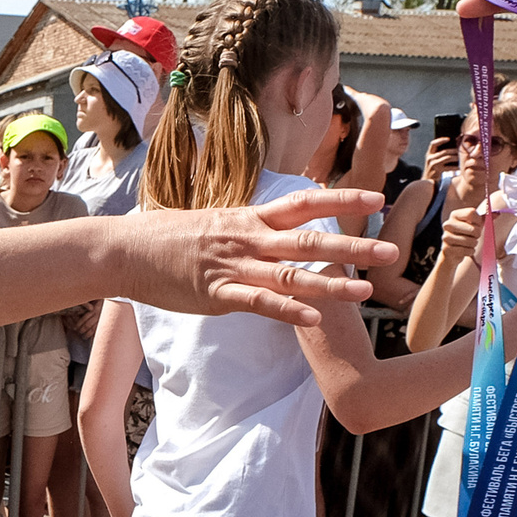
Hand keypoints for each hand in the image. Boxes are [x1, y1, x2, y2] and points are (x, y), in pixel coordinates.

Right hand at [120, 189, 394, 325]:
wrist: (125, 250)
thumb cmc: (167, 238)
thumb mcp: (215, 223)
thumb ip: (249, 227)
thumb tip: (275, 227)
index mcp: (249, 218)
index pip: (304, 203)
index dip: (341, 198)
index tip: (377, 196)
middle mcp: (248, 238)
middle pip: (309, 239)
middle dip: (353, 244)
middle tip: (391, 250)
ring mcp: (234, 267)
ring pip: (291, 274)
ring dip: (332, 283)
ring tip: (366, 290)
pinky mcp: (217, 295)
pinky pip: (259, 303)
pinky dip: (287, 311)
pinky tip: (313, 320)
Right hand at [423, 138, 458, 181]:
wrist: (428, 181)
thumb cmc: (434, 168)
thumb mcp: (434, 160)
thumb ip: (439, 153)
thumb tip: (453, 145)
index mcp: (429, 154)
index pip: (433, 144)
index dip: (441, 140)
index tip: (449, 139)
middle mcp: (429, 158)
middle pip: (444, 151)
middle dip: (454, 150)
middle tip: (462, 150)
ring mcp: (433, 165)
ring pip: (448, 158)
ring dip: (456, 157)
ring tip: (462, 158)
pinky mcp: (437, 171)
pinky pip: (449, 167)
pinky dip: (455, 167)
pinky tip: (460, 167)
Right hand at [437, 197, 508, 262]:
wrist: (451, 252)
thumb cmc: (465, 235)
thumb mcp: (474, 225)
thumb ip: (485, 218)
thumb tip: (498, 213)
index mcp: (455, 215)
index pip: (472, 213)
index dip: (478, 220)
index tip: (476, 225)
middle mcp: (448, 224)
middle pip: (473, 229)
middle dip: (477, 235)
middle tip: (473, 237)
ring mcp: (446, 237)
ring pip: (470, 241)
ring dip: (473, 244)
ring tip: (468, 244)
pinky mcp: (447, 249)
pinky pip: (466, 251)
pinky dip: (469, 252)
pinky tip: (465, 250)